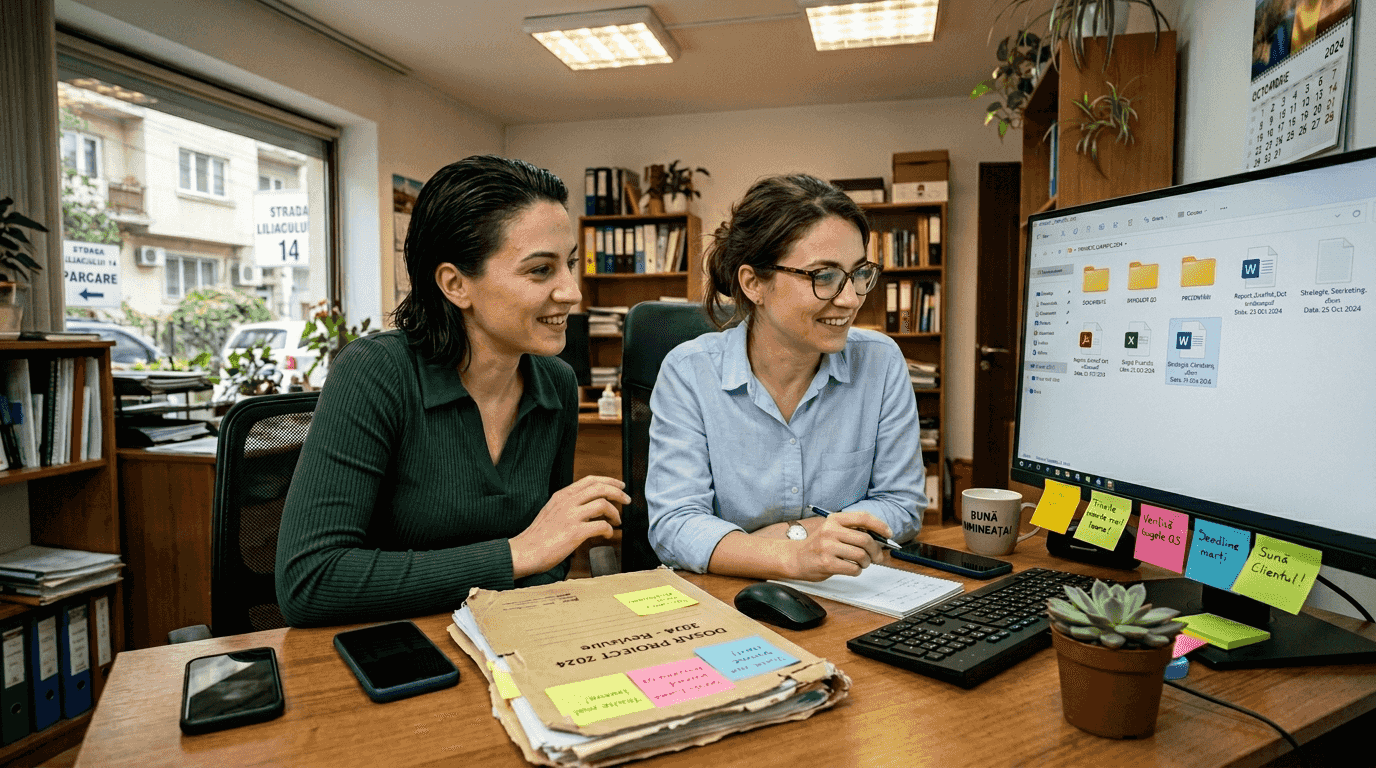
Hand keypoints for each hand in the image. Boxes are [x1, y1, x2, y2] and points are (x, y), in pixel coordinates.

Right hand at [510, 475, 629, 577]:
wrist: (524, 552)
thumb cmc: (538, 536)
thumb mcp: (551, 511)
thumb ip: (568, 505)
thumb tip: (588, 507)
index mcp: (562, 496)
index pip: (590, 480)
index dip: (609, 481)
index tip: (620, 485)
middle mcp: (567, 502)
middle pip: (600, 488)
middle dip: (618, 492)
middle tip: (626, 500)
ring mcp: (571, 516)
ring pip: (603, 504)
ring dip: (615, 513)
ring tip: (617, 521)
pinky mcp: (574, 532)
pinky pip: (601, 526)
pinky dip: (609, 530)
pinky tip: (607, 535)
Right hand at [788, 511, 891, 580]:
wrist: (795, 558)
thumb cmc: (818, 546)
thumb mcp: (832, 531)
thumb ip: (852, 531)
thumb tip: (879, 538)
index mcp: (834, 519)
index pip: (863, 517)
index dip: (880, 525)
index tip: (888, 534)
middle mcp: (831, 530)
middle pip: (865, 539)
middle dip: (876, 551)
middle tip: (877, 557)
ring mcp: (828, 547)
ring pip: (861, 555)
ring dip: (866, 563)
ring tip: (862, 564)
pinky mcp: (827, 563)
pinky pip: (853, 568)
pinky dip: (857, 571)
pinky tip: (851, 569)